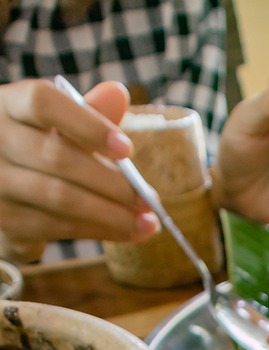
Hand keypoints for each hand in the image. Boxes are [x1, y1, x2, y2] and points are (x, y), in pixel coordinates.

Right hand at [0, 80, 158, 262]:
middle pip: (57, 157)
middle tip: (149, 198)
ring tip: (146, 222)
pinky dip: (98, 230)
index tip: (127, 150)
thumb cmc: (37, 148)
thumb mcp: (57, 125)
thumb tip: (118, 93)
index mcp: (9, 104)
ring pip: (60, 198)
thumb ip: (86, 112)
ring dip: (111, 214)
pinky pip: (58, 227)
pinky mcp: (5, 220)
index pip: (43, 103)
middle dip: (111, 182)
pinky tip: (125, 232)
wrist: (6, 192)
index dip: (87, 125)